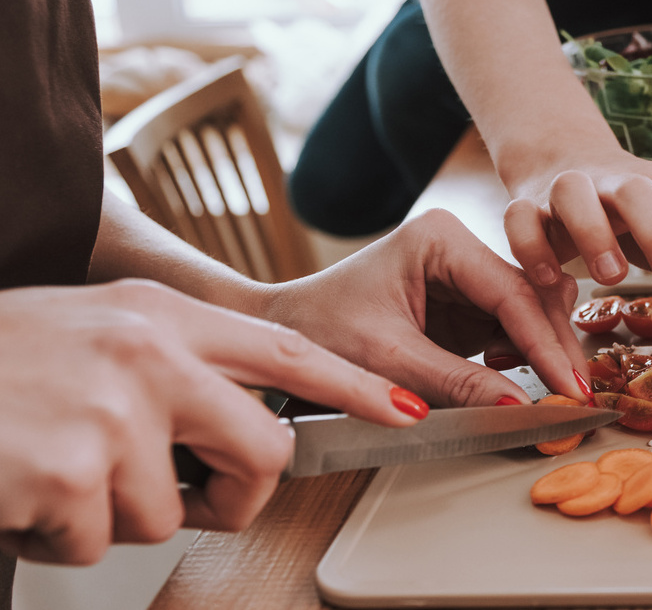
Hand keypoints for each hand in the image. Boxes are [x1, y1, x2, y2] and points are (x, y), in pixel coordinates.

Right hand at [0, 280, 419, 564]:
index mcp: (159, 318)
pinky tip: (25, 489)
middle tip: (193, 497)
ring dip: (115, 514)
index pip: (288, 351)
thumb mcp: (94, 331)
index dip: (355, 385)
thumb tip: (242, 417)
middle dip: (238, 494)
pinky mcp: (73, 470)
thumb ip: (172, 362)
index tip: (406, 410)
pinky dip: (61, 535)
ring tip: (58, 471)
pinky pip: (100, 540)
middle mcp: (148, 355)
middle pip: (265, 446)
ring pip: (171, 510)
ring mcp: (112, 411)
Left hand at [267, 209, 590, 406]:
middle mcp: (459, 248)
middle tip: (574, 398)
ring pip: (531, 311)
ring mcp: (466, 275)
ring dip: (544, 352)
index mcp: (440, 238)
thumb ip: (457, 384)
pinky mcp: (466, 305)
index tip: (568, 388)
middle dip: (553, 348)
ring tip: (555, 395)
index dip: (545, 344)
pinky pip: (512, 329)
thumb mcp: (388, 361)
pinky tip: (523, 383)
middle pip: (533, 296)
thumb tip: (519, 410)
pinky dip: (525, 358)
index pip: (512, 292)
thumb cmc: (319, 331)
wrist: (283, 332)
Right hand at [502, 145, 651, 358]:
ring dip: (594, 234)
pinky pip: (520, 217)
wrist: (563, 157)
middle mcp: (617, 181)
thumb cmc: (627, 214)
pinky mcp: (527, 204)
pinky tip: (547, 279)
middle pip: (642, 195)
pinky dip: (531, 246)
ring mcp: (568, 189)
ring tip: (612, 277)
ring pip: (575, 195)